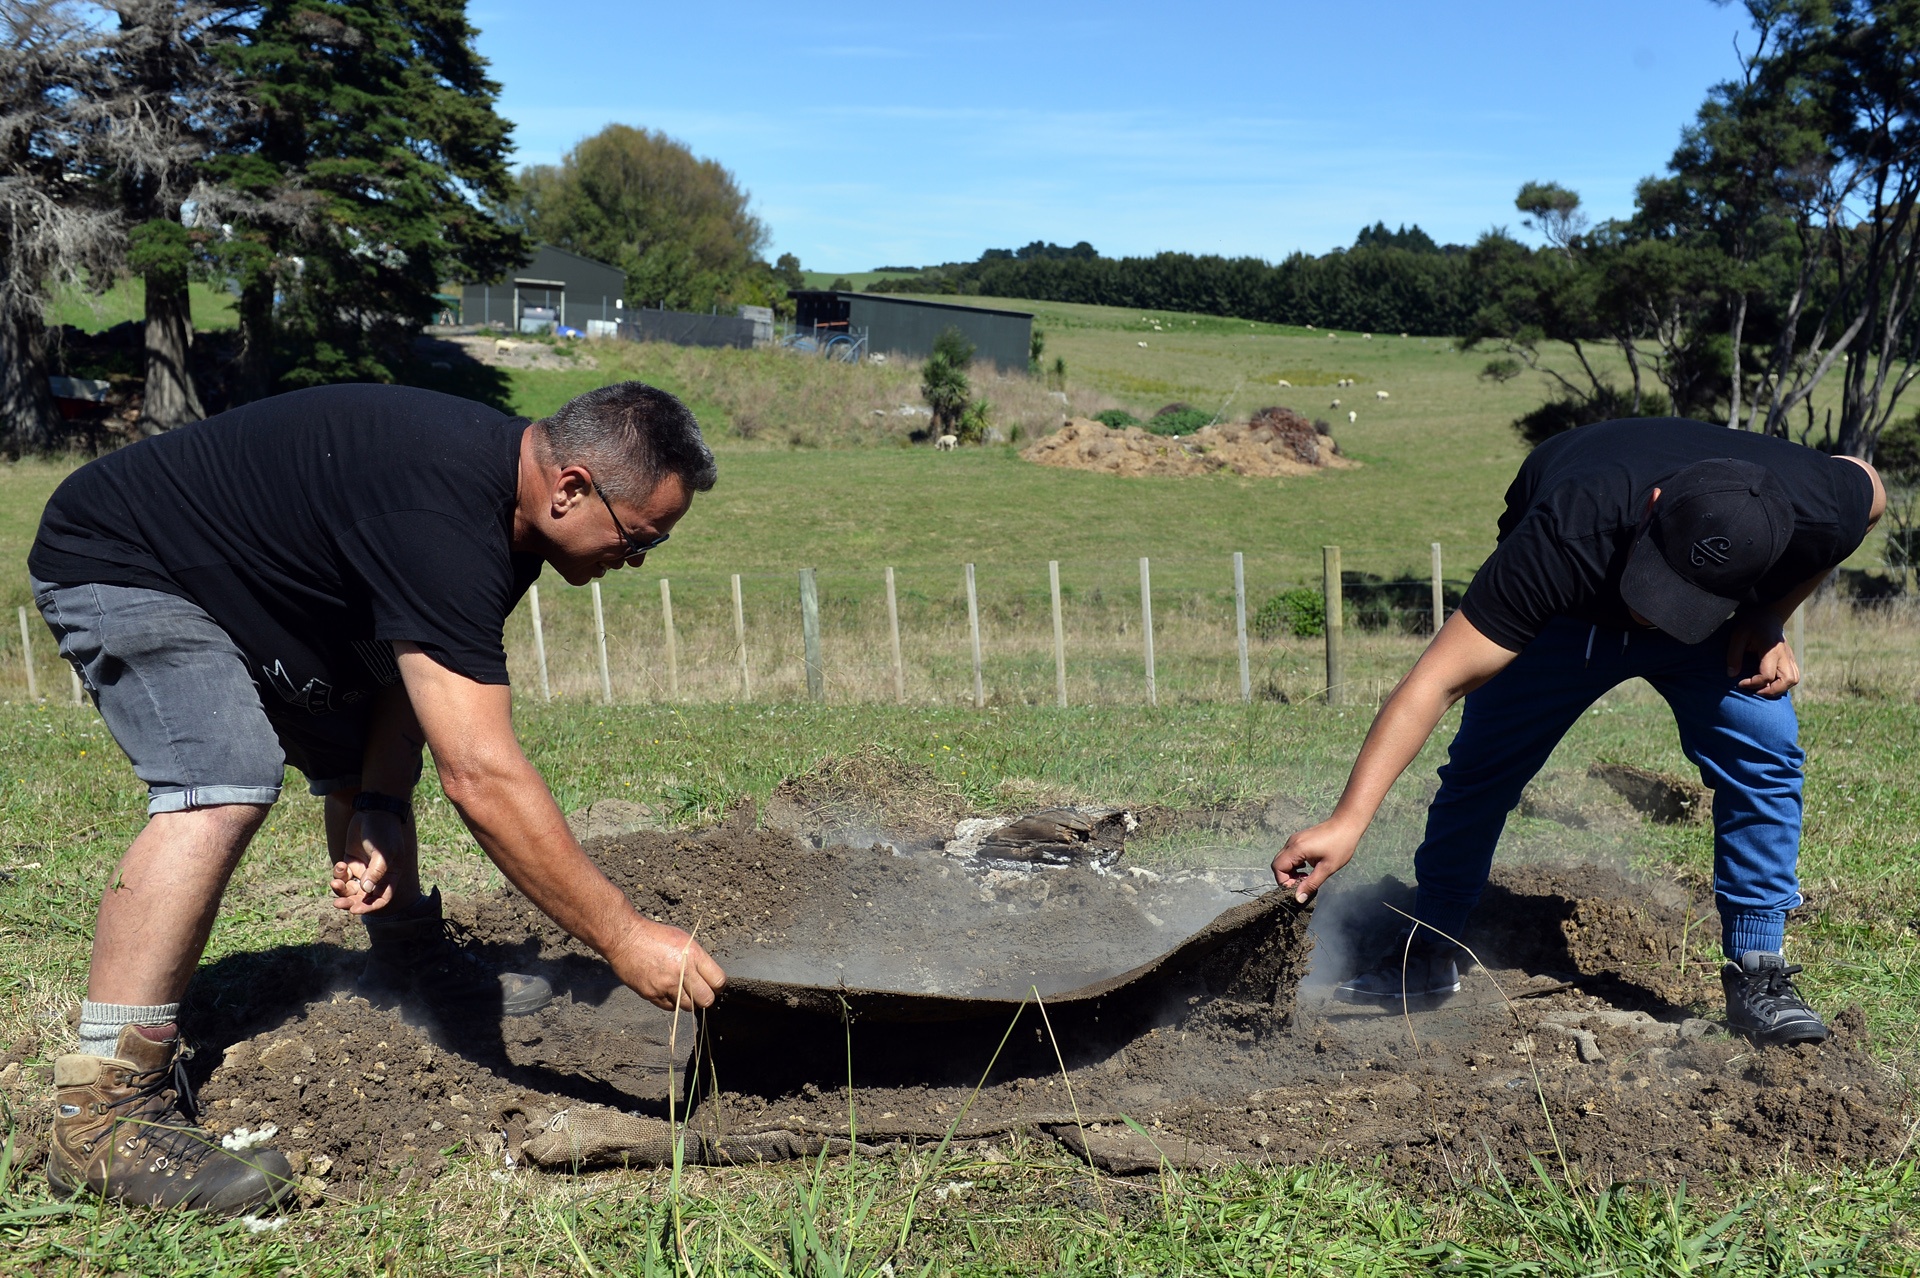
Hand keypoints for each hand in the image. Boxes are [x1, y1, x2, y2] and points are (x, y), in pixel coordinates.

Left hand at [331, 810, 403, 913]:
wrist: (373, 812)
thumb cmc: (383, 833)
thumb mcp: (383, 853)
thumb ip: (376, 872)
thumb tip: (366, 890)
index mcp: (389, 876)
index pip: (381, 898)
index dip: (369, 907)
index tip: (355, 910)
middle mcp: (376, 876)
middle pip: (362, 897)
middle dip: (350, 901)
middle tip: (337, 903)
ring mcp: (362, 869)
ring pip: (350, 888)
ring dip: (341, 888)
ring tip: (335, 882)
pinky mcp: (351, 861)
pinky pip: (342, 875)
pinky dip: (338, 873)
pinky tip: (341, 864)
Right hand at [608, 917, 727, 1010]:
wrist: (625, 938)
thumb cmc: (654, 935)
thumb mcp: (683, 939)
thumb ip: (697, 959)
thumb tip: (708, 976)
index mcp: (693, 955)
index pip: (718, 981)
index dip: (718, 986)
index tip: (714, 985)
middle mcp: (682, 972)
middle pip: (706, 1000)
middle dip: (705, 998)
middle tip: (700, 993)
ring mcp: (666, 985)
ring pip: (688, 1006)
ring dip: (688, 1001)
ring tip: (682, 991)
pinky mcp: (651, 994)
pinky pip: (669, 1007)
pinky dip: (671, 1002)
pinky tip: (667, 991)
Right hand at [1271, 819, 1361, 902]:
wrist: (1346, 824)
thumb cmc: (1340, 845)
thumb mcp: (1327, 868)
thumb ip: (1311, 883)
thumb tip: (1298, 898)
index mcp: (1296, 849)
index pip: (1278, 868)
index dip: (1284, 881)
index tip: (1297, 888)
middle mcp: (1291, 843)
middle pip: (1278, 864)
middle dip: (1286, 877)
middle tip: (1301, 884)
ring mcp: (1294, 840)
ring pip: (1283, 860)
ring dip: (1291, 872)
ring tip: (1305, 878)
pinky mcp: (1299, 839)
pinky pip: (1289, 855)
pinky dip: (1294, 865)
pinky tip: (1306, 868)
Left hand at [1726, 612, 1797, 697]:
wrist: (1767, 615)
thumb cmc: (1751, 624)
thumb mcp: (1738, 636)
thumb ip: (1734, 655)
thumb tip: (1732, 674)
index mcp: (1771, 650)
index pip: (1767, 675)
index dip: (1753, 683)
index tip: (1740, 683)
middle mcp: (1784, 655)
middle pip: (1788, 680)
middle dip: (1772, 691)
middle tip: (1756, 692)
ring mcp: (1790, 657)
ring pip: (1794, 680)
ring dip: (1780, 688)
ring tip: (1763, 689)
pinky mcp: (1791, 658)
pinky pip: (1794, 675)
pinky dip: (1784, 683)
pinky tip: (1770, 683)